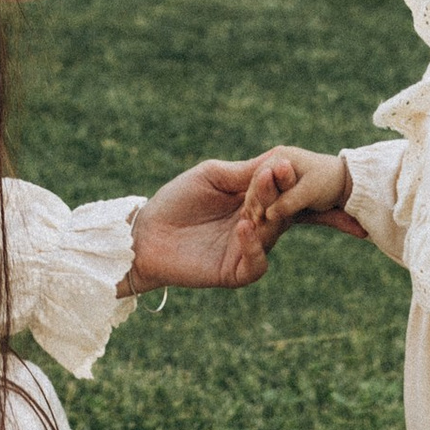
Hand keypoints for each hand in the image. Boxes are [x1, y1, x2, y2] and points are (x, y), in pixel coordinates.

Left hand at [126, 161, 285, 293]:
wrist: (147, 233)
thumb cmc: (177, 200)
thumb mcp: (211, 176)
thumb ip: (243, 171)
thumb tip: (279, 157)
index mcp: (251, 201)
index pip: (278, 189)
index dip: (282, 177)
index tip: (282, 162)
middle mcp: (255, 225)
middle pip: (281, 210)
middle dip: (280, 191)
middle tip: (277, 174)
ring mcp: (246, 249)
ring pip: (272, 235)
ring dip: (269, 215)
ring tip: (260, 198)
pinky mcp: (234, 272)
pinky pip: (256, 264)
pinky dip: (254, 246)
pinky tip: (244, 226)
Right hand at [238, 146, 358, 240]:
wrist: (347, 182)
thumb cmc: (329, 183)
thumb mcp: (309, 193)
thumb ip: (288, 202)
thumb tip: (269, 215)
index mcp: (281, 156)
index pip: (259, 178)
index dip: (254, 198)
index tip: (252, 217)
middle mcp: (276, 160)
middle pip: (257, 183)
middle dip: (253, 203)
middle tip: (249, 223)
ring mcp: (278, 171)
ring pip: (261, 190)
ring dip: (257, 206)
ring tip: (254, 225)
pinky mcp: (283, 183)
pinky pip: (269, 195)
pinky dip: (265, 207)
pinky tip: (261, 222)